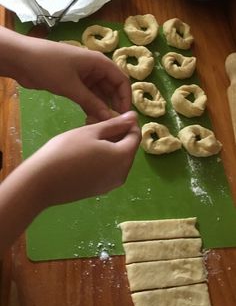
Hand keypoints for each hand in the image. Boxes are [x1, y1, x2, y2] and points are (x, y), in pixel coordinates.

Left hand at [0, 27, 130, 120]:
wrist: (21, 60)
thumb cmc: (49, 67)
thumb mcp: (72, 87)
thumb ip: (92, 103)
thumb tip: (110, 118)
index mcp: (99, 63)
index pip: (121, 81)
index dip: (125, 99)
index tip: (123, 116)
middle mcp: (95, 69)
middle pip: (112, 89)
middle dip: (113, 105)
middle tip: (112, 124)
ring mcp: (85, 77)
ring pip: (100, 95)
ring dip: (101, 108)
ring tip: (100, 124)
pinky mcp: (75, 84)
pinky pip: (88, 97)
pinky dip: (90, 107)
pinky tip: (90, 119)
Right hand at [25, 111, 139, 205]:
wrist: (43, 182)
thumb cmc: (66, 151)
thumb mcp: (91, 132)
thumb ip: (115, 124)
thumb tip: (134, 117)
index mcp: (123, 157)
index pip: (136, 136)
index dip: (128, 123)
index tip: (112, 114)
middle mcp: (122, 174)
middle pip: (128, 150)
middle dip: (118, 135)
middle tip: (96, 124)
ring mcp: (111, 185)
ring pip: (118, 160)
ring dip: (110, 147)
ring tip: (89, 138)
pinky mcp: (100, 191)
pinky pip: (109, 171)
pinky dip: (104, 160)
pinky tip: (86, 154)